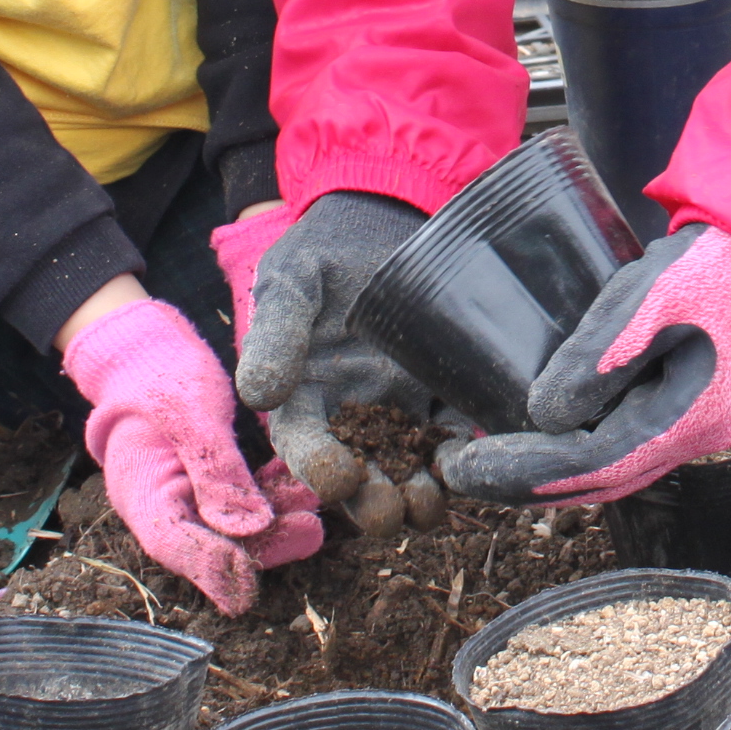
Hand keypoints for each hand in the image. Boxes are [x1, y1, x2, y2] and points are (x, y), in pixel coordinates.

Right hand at [61, 296, 323, 611]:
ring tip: (316, 513)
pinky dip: (277, 493)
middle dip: (264, 544)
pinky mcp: (217, 482)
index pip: (176, 544)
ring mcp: (192, 496)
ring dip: (277, 520)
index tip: (249, 585)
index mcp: (142, 494)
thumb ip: (216, 468)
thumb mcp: (188, 412)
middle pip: (215, 542)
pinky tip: (306, 486)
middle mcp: (166, 506)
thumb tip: (247, 527)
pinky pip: (249, 498)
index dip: (212, 567)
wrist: (149, 351)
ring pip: (238, 523)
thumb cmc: (160, 375)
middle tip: (310, 534)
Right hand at [219, 190, 431, 504]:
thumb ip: (276, 332)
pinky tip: (471, 463)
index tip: (339, 478)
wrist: (381, 219)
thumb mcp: (291, 282)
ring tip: (431, 502)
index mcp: (304, 398)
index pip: (307, 446)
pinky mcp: (440, 390)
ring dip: (420, 493)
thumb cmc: (323, 251)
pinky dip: (458, 454)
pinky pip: (450, 432)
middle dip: (374, 500)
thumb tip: (259, 394)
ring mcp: (400, 405)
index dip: (320, 468)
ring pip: (408, 465)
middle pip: (361, 473)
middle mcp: (352, 413)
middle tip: (390, 510)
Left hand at [435, 225, 730, 506]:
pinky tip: (539, 434)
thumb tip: (543, 416)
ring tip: (484, 456)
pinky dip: (576, 448)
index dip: (524, 472)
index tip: (464, 465)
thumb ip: (598, 357)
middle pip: (599, 481)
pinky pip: (622, 447)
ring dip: (548, 470)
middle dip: (525, 481)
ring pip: (610, 471)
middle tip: (458, 468)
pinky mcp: (684, 413)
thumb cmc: (704, 268)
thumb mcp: (647, 299)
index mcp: (689, 417)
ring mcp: (694, 430)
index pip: (593, 466)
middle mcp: (696, 438)